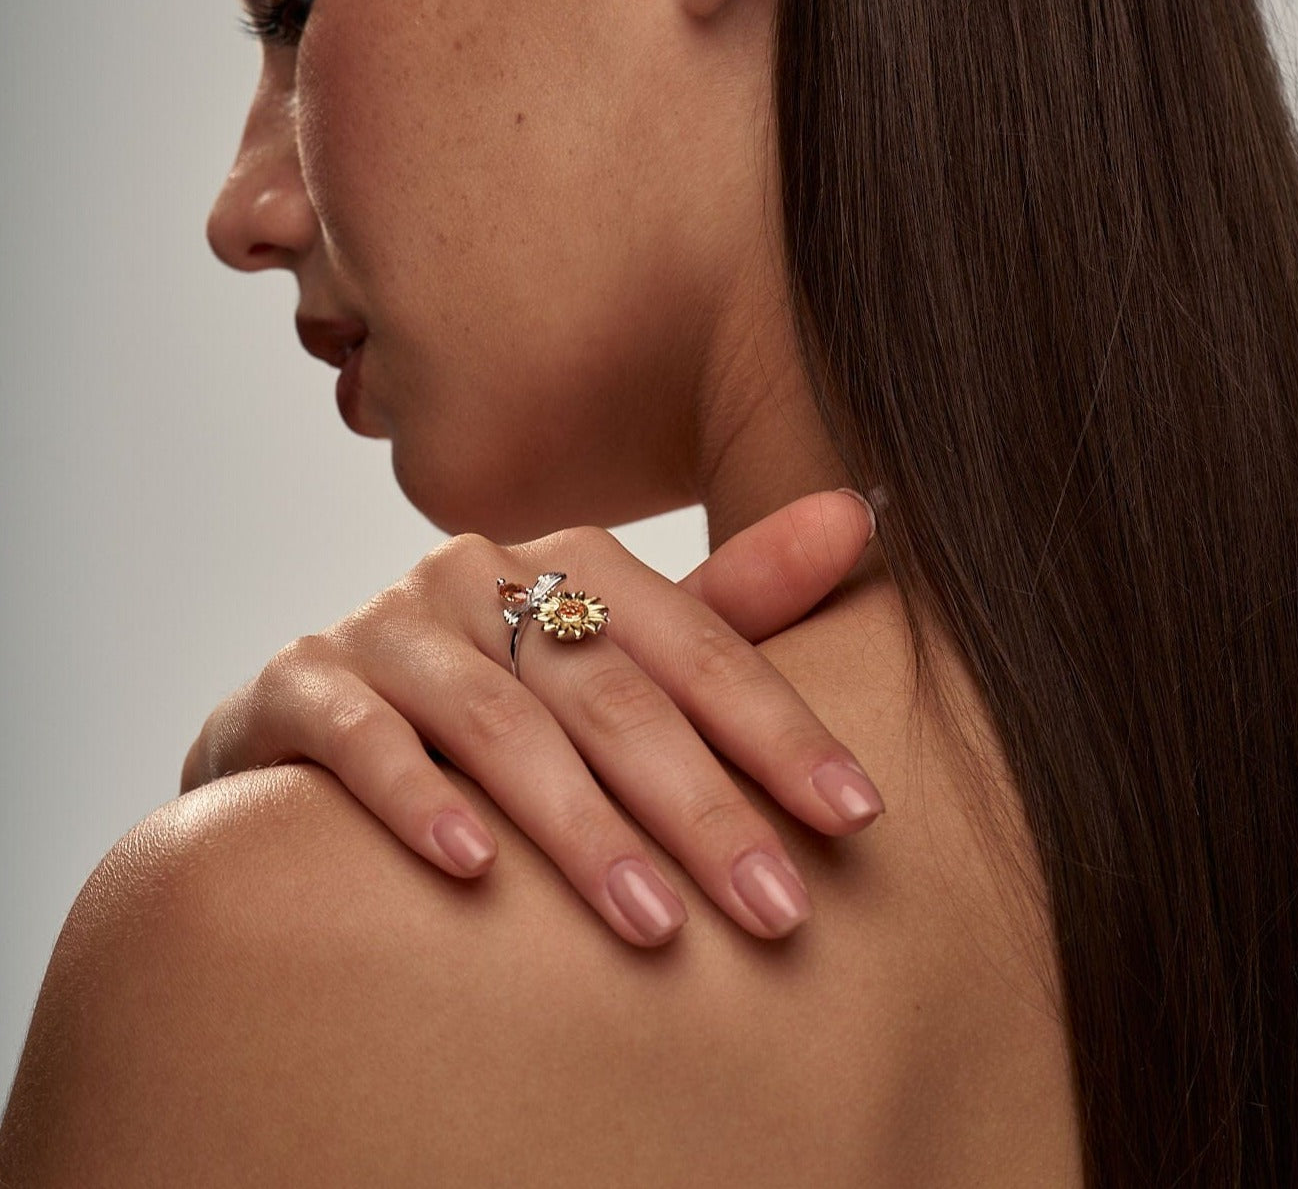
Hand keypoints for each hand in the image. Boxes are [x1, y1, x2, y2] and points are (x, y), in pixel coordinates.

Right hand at [181, 490, 884, 947]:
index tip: (856, 815)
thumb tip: (859, 514)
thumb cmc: (496, 694)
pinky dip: (418, 798)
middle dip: (700, 804)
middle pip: (610, 691)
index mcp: (571, 562)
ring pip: (500, 722)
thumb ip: (731, 602)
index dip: (780, 728)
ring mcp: (386, 625)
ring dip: (582, 825)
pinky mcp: (299, 684)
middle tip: (776, 907)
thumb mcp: (612, 653)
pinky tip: (473, 869)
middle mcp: (479, 576)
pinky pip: (363, 738)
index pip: (699, 644)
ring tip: (654, 922)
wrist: (316, 719)